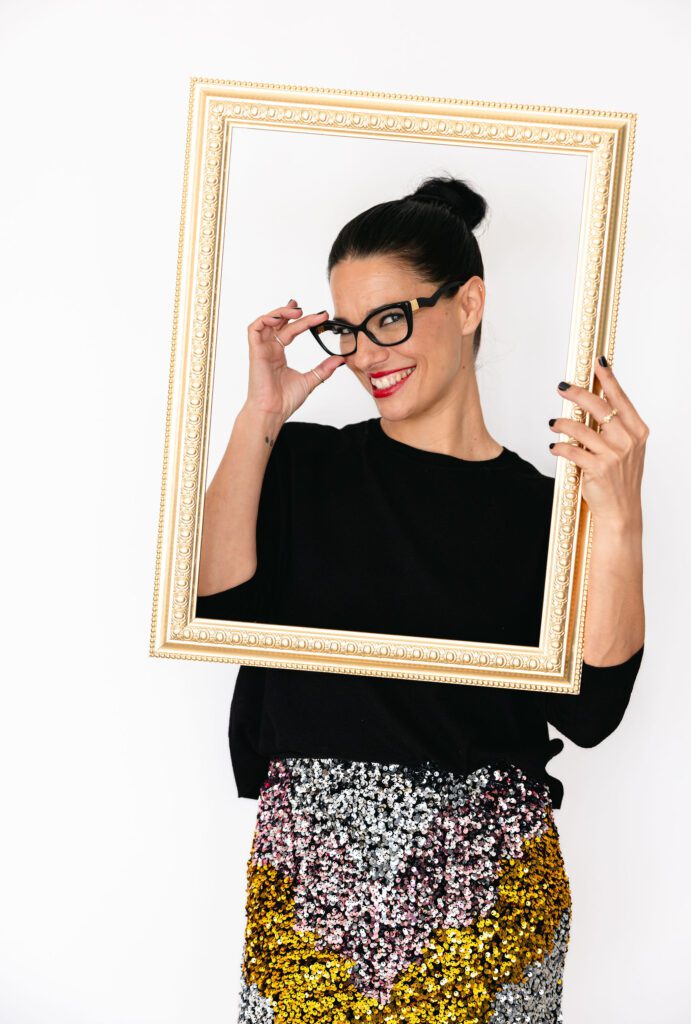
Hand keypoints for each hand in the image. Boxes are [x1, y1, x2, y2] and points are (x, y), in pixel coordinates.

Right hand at [245, 298, 346, 421]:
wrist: (273, 411)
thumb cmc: (284, 400)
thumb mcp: (311, 380)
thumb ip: (324, 369)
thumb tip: (339, 360)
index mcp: (279, 354)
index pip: (291, 330)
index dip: (305, 321)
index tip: (322, 317)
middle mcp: (270, 349)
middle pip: (280, 323)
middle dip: (295, 313)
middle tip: (314, 312)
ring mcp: (262, 350)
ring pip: (266, 321)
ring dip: (280, 312)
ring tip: (297, 311)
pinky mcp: (256, 352)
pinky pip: (254, 329)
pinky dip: (266, 319)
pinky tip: (279, 319)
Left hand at [548, 357, 649, 524]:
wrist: (621, 510)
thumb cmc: (621, 478)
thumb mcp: (627, 448)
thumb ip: (615, 426)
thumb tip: (592, 401)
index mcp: (637, 431)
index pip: (620, 398)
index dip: (608, 378)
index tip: (596, 362)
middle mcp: (628, 440)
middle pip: (599, 407)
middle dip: (577, 393)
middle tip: (562, 387)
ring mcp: (613, 455)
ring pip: (581, 428)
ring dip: (562, 423)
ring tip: (553, 423)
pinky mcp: (597, 469)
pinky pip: (571, 451)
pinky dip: (559, 446)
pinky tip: (554, 446)